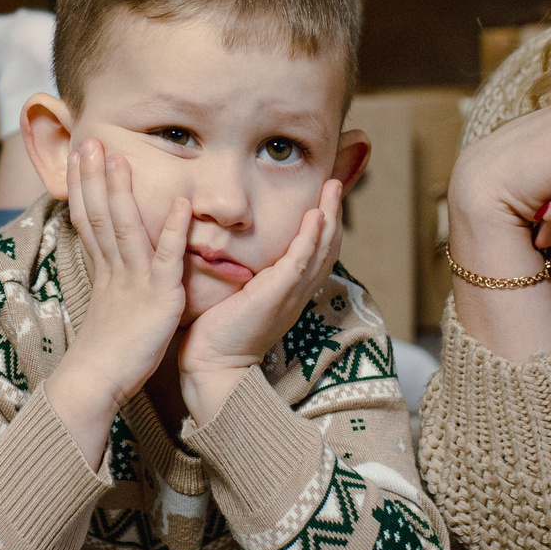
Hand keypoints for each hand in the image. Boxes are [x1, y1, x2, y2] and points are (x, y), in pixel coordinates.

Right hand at [47, 141, 189, 466]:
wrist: (96, 384)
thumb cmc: (107, 354)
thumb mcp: (110, 309)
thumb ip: (115, 284)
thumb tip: (113, 269)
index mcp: (104, 271)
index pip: (89, 219)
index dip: (84, 186)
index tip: (79, 156)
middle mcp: (114, 270)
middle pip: (100, 214)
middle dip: (94, 176)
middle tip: (90, 141)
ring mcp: (134, 281)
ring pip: (125, 227)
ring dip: (122, 191)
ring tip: (119, 157)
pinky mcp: (157, 297)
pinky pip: (166, 259)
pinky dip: (172, 230)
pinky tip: (180, 204)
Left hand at [177, 178, 342, 425]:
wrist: (214, 365)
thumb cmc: (218, 333)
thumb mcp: (238, 296)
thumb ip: (245, 276)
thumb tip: (235, 254)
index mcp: (289, 293)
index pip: (316, 253)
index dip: (324, 226)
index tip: (324, 198)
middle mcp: (297, 293)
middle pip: (326, 248)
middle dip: (334, 213)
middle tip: (337, 183)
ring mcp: (290, 295)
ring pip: (320, 250)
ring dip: (329, 217)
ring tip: (333, 188)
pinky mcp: (277, 295)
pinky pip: (301, 262)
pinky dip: (311, 238)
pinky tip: (316, 216)